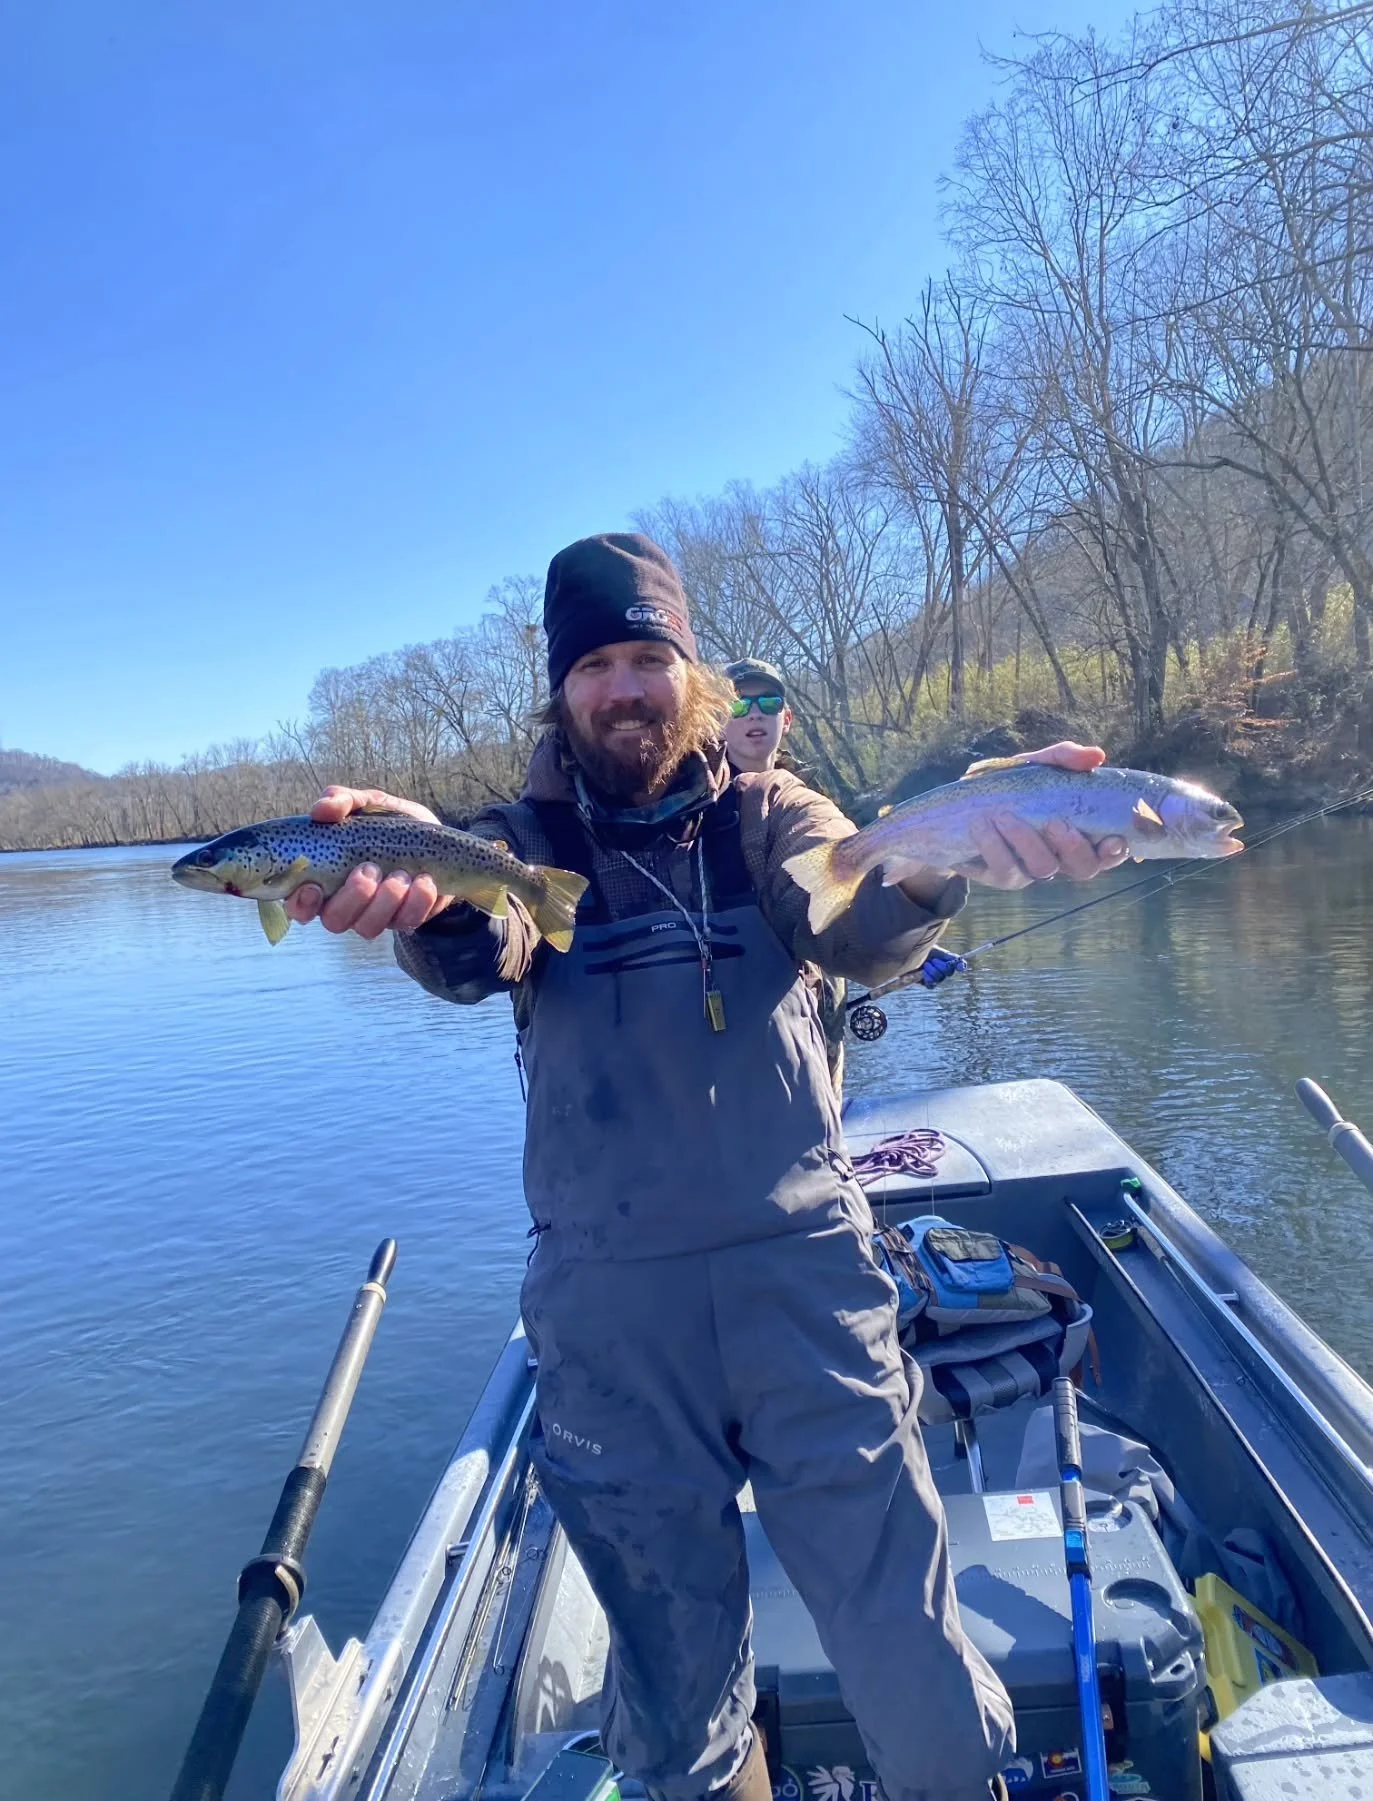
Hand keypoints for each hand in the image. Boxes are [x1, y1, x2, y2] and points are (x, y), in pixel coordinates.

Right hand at [284, 786, 455, 938]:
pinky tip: (424, 879)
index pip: (299, 905)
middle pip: (334, 921)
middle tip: (370, 868)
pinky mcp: (406, 919)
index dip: (301, 904)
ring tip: (402, 874)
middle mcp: (346, 904)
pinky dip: (417, 901)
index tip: (314, 886)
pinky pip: (407, 922)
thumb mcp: (367, 803)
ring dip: (386, 900)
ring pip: (368, 928)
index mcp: (324, 879)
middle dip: (353, 897)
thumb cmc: (388, 822)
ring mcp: (376, 916)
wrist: (434, 834)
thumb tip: (321, 810)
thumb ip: (342, 801)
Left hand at [958, 742, 1130, 890]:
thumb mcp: (1039, 766)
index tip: (1113, 838)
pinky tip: (980, 825)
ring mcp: (1032, 871)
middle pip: (1083, 868)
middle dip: (1072, 847)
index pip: (1109, 852)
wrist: (965, 803)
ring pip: (1042, 868)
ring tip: (1002, 816)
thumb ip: (1065, 758)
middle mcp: (1061, 858)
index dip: (1116, 851)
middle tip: (1053, 822)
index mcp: (1080, 834)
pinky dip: (992, 846)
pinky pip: (1003, 871)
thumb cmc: (1015, 785)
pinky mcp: (1001, 876)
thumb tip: (1096, 755)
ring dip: (1025, 842)